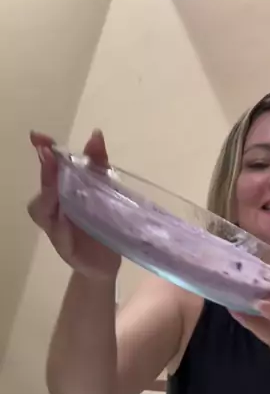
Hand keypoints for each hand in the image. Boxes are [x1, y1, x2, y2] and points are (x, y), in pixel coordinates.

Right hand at [28, 130, 120, 279]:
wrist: (107, 259)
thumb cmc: (103, 221)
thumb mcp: (105, 188)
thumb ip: (98, 163)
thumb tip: (96, 135)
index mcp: (62, 187)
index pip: (49, 165)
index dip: (44, 150)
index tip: (38, 137)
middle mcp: (53, 204)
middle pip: (45, 185)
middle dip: (47, 172)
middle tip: (49, 155)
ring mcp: (54, 224)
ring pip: (43, 209)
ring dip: (49, 198)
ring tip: (55, 189)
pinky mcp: (62, 245)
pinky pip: (57, 232)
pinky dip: (60, 226)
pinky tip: (65, 219)